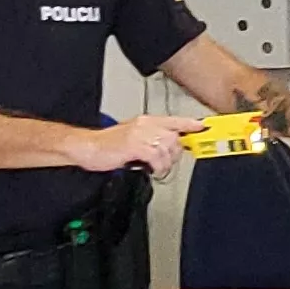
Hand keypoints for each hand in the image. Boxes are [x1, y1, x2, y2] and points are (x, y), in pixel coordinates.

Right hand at [76, 115, 205, 176]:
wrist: (88, 147)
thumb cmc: (107, 145)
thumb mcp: (131, 137)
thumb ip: (150, 139)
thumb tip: (168, 147)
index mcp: (145, 121)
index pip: (173, 119)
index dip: (189, 123)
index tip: (202, 127)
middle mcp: (144, 124)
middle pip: (174, 137)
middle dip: (173, 153)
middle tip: (164, 162)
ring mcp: (139, 134)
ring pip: (167, 147)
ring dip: (165, 162)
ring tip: (156, 167)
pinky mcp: (134, 145)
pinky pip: (156, 156)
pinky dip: (157, 166)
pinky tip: (151, 169)